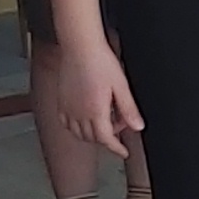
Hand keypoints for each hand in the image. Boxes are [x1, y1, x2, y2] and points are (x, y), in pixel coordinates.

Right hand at [56, 41, 143, 156]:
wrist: (80, 47)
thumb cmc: (100, 62)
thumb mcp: (121, 86)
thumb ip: (129, 109)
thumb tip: (138, 126)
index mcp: (96, 112)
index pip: (106, 139)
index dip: (116, 148)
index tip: (123, 152)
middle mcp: (79, 114)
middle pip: (93, 138)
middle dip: (107, 138)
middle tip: (119, 125)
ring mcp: (68, 108)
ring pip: (78, 134)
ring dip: (91, 135)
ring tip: (103, 122)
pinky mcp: (61, 102)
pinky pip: (66, 123)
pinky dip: (75, 127)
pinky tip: (83, 119)